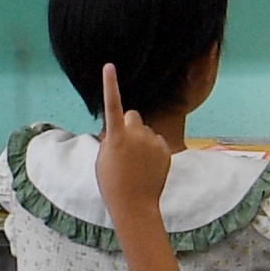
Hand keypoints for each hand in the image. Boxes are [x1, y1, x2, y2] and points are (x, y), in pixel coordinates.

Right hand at [95, 67, 177, 210]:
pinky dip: (153, 149)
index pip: (112, 105)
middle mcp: (136, 135)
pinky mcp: (165, 149)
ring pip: (145, 130)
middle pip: (133, 116)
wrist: (134, 204)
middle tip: (125, 147)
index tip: (108, 66)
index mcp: (115, 137)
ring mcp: (153, 142)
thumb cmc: (112, 182)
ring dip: (141, 139)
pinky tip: (148, 166)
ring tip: (136, 162)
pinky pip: (157, 141)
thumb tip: (120, 130)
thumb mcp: (103, 158)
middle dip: (129, 125)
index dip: (110, 85)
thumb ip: (111, 139)